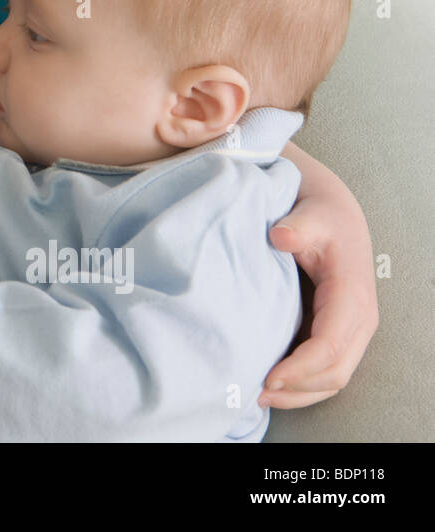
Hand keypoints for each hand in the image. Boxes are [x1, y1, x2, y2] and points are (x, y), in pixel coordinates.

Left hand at [259, 190, 378, 408]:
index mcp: (351, 297)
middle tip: (254, 393)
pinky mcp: (339, 334)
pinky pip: (327, 370)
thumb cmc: (319, 218)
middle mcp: (359, 320)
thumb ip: (296, 228)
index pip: (329, 347)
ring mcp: (351, 330)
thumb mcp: (308, 217)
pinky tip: (272, 386)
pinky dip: (302, 385)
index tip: (267, 376)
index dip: (299, 368)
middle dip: (297, 389)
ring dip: (299, 393)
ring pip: (333, 378)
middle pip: (334, 372)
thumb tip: (280, 237)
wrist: (333, 216)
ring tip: (258, 396)